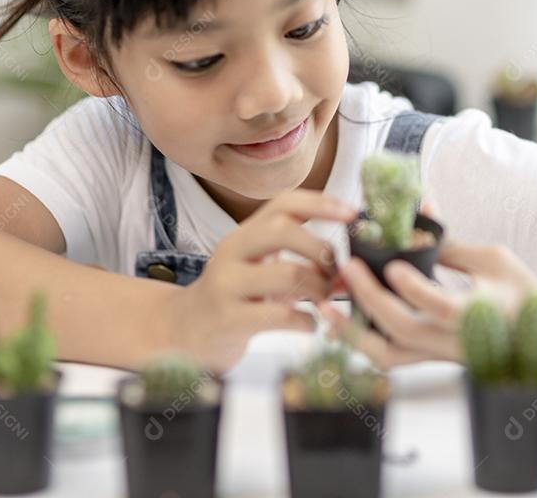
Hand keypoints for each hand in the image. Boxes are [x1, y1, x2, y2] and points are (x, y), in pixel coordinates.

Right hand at [161, 189, 356, 373]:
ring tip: (323, 300)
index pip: (284, 203)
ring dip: (319, 288)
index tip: (353, 212)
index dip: (321, 203)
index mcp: (244, 234)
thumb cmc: (236, 298)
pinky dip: (307, 320)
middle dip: (320, 248)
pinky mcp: (228, 319)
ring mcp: (227, 284)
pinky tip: (309, 325)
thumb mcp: (262, 271)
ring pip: (288, 273)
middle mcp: (232, 251)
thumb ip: (302, 264)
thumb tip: (350, 272)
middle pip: (283, 229)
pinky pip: (281, 316)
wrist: (183, 333)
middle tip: (333, 271)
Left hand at [319, 204, 536, 368]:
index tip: (392, 266)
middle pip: (404, 328)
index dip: (414, 288)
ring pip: (389, 354)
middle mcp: (454, 340)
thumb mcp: (493, 259)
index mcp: (478, 313)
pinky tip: (342, 322)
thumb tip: (422, 207)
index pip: (440, 305)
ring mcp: (440, 354)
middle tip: (348, 267)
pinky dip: (362, 342)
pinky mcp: (430, 359)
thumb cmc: (521, 290)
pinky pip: (390, 357)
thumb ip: (452, 244)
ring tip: (326, 307)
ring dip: (353, 331)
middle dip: (369, 298)